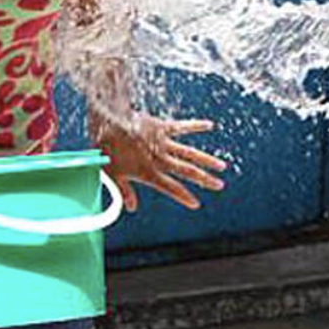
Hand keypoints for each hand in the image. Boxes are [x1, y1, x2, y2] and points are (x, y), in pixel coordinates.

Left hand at [99, 114, 226, 211]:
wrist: (107, 121)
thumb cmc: (106, 148)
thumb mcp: (111, 175)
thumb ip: (124, 191)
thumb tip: (132, 208)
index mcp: (148, 173)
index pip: (171, 188)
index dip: (184, 197)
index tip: (196, 204)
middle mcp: (160, 159)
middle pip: (187, 171)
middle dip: (205, 179)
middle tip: (220, 185)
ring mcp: (163, 142)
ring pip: (190, 153)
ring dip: (207, 160)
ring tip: (222, 166)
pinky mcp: (162, 126)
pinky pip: (183, 126)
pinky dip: (196, 126)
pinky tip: (210, 125)